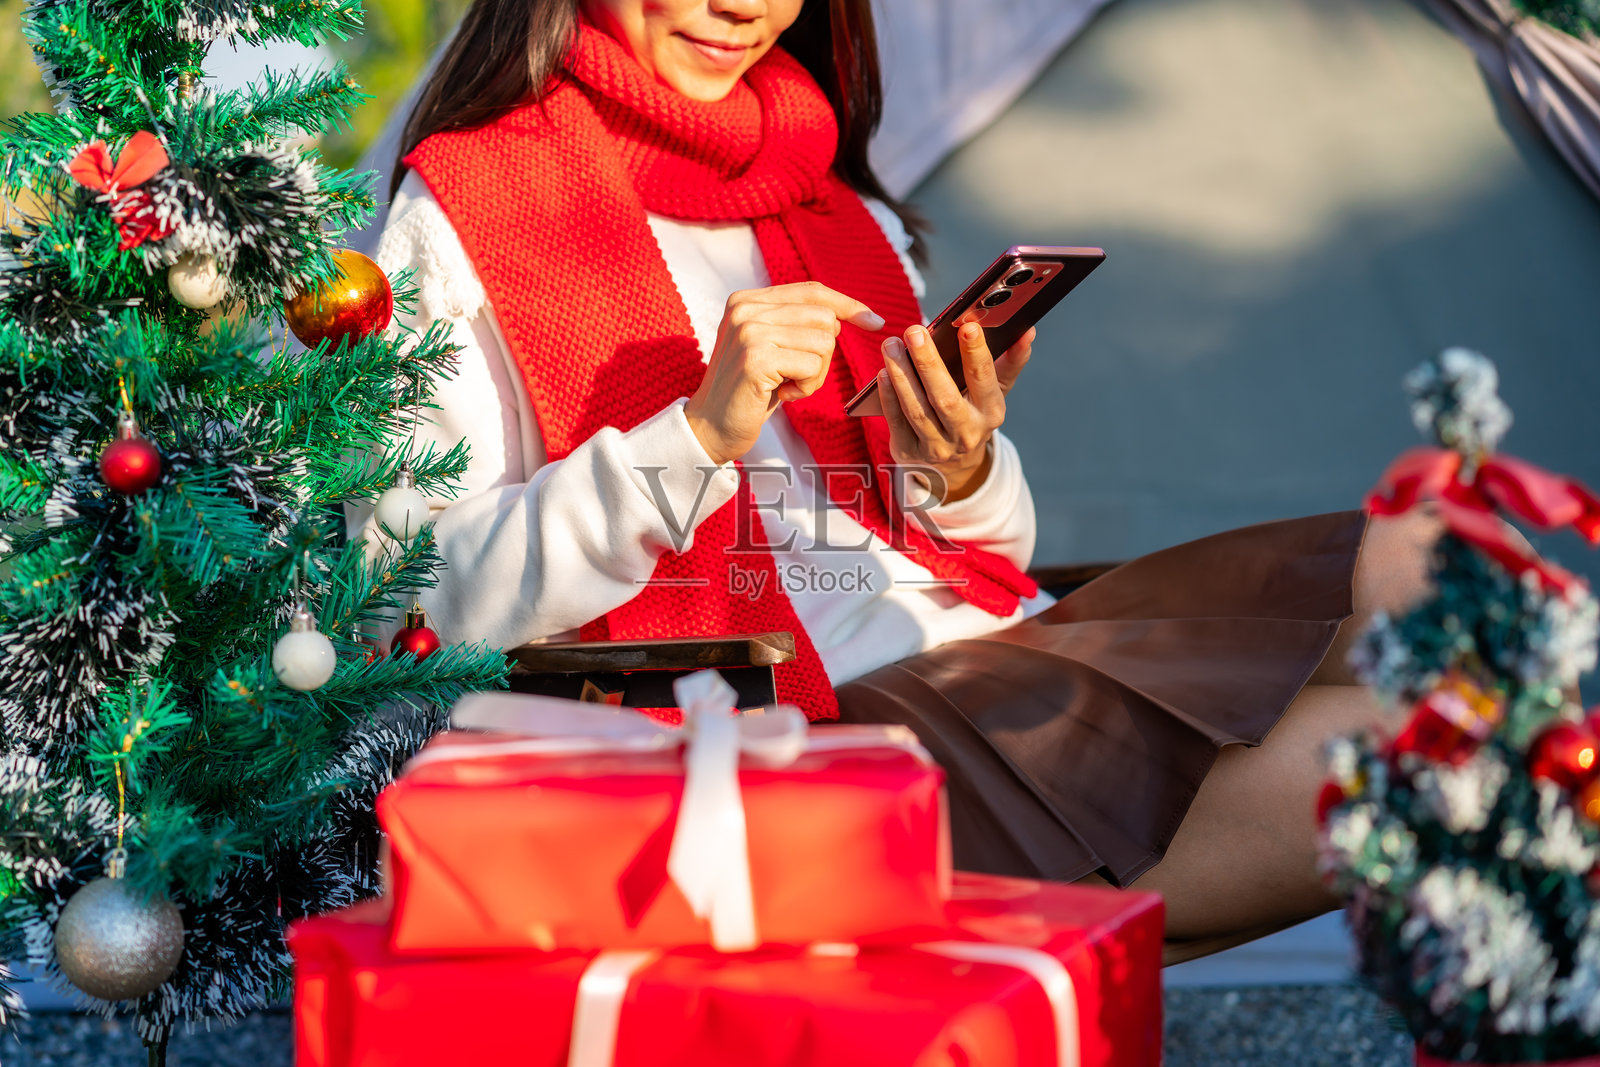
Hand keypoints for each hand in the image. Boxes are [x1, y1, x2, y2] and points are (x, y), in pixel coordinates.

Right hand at [686, 281, 883, 464]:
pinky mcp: (756, 359)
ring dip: (816, 374)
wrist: (710, 428)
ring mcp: (749, 332)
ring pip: (823, 342)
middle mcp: (745, 309)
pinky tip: (782, 396)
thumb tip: (848, 314)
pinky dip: (807, 387)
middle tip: (798, 376)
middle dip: (824, 353)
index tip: (874, 321)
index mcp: (746, 300)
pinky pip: (813, 366)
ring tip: (786, 386)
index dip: (847, 305)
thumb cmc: (748, 391)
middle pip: (823, 317)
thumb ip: (795, 323)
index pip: (812, 290)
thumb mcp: (770, 346)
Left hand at [878, 321, 1033, 502]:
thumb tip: (1026, 331)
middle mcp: (966, 433)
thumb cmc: (973, 412)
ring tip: (892, 345)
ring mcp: (937, 446)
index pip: (984, 380)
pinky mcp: (910, 452)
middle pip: (945, 397)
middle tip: (914, 331)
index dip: (977, 353)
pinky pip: (897, 422)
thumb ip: (1010, 361)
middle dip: (928, 363)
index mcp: (991, 412)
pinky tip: (882, 373)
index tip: (968, 325)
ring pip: (917, 409)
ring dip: (902, 375)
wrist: (953, 464)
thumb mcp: (995, 391)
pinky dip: (889, 397)